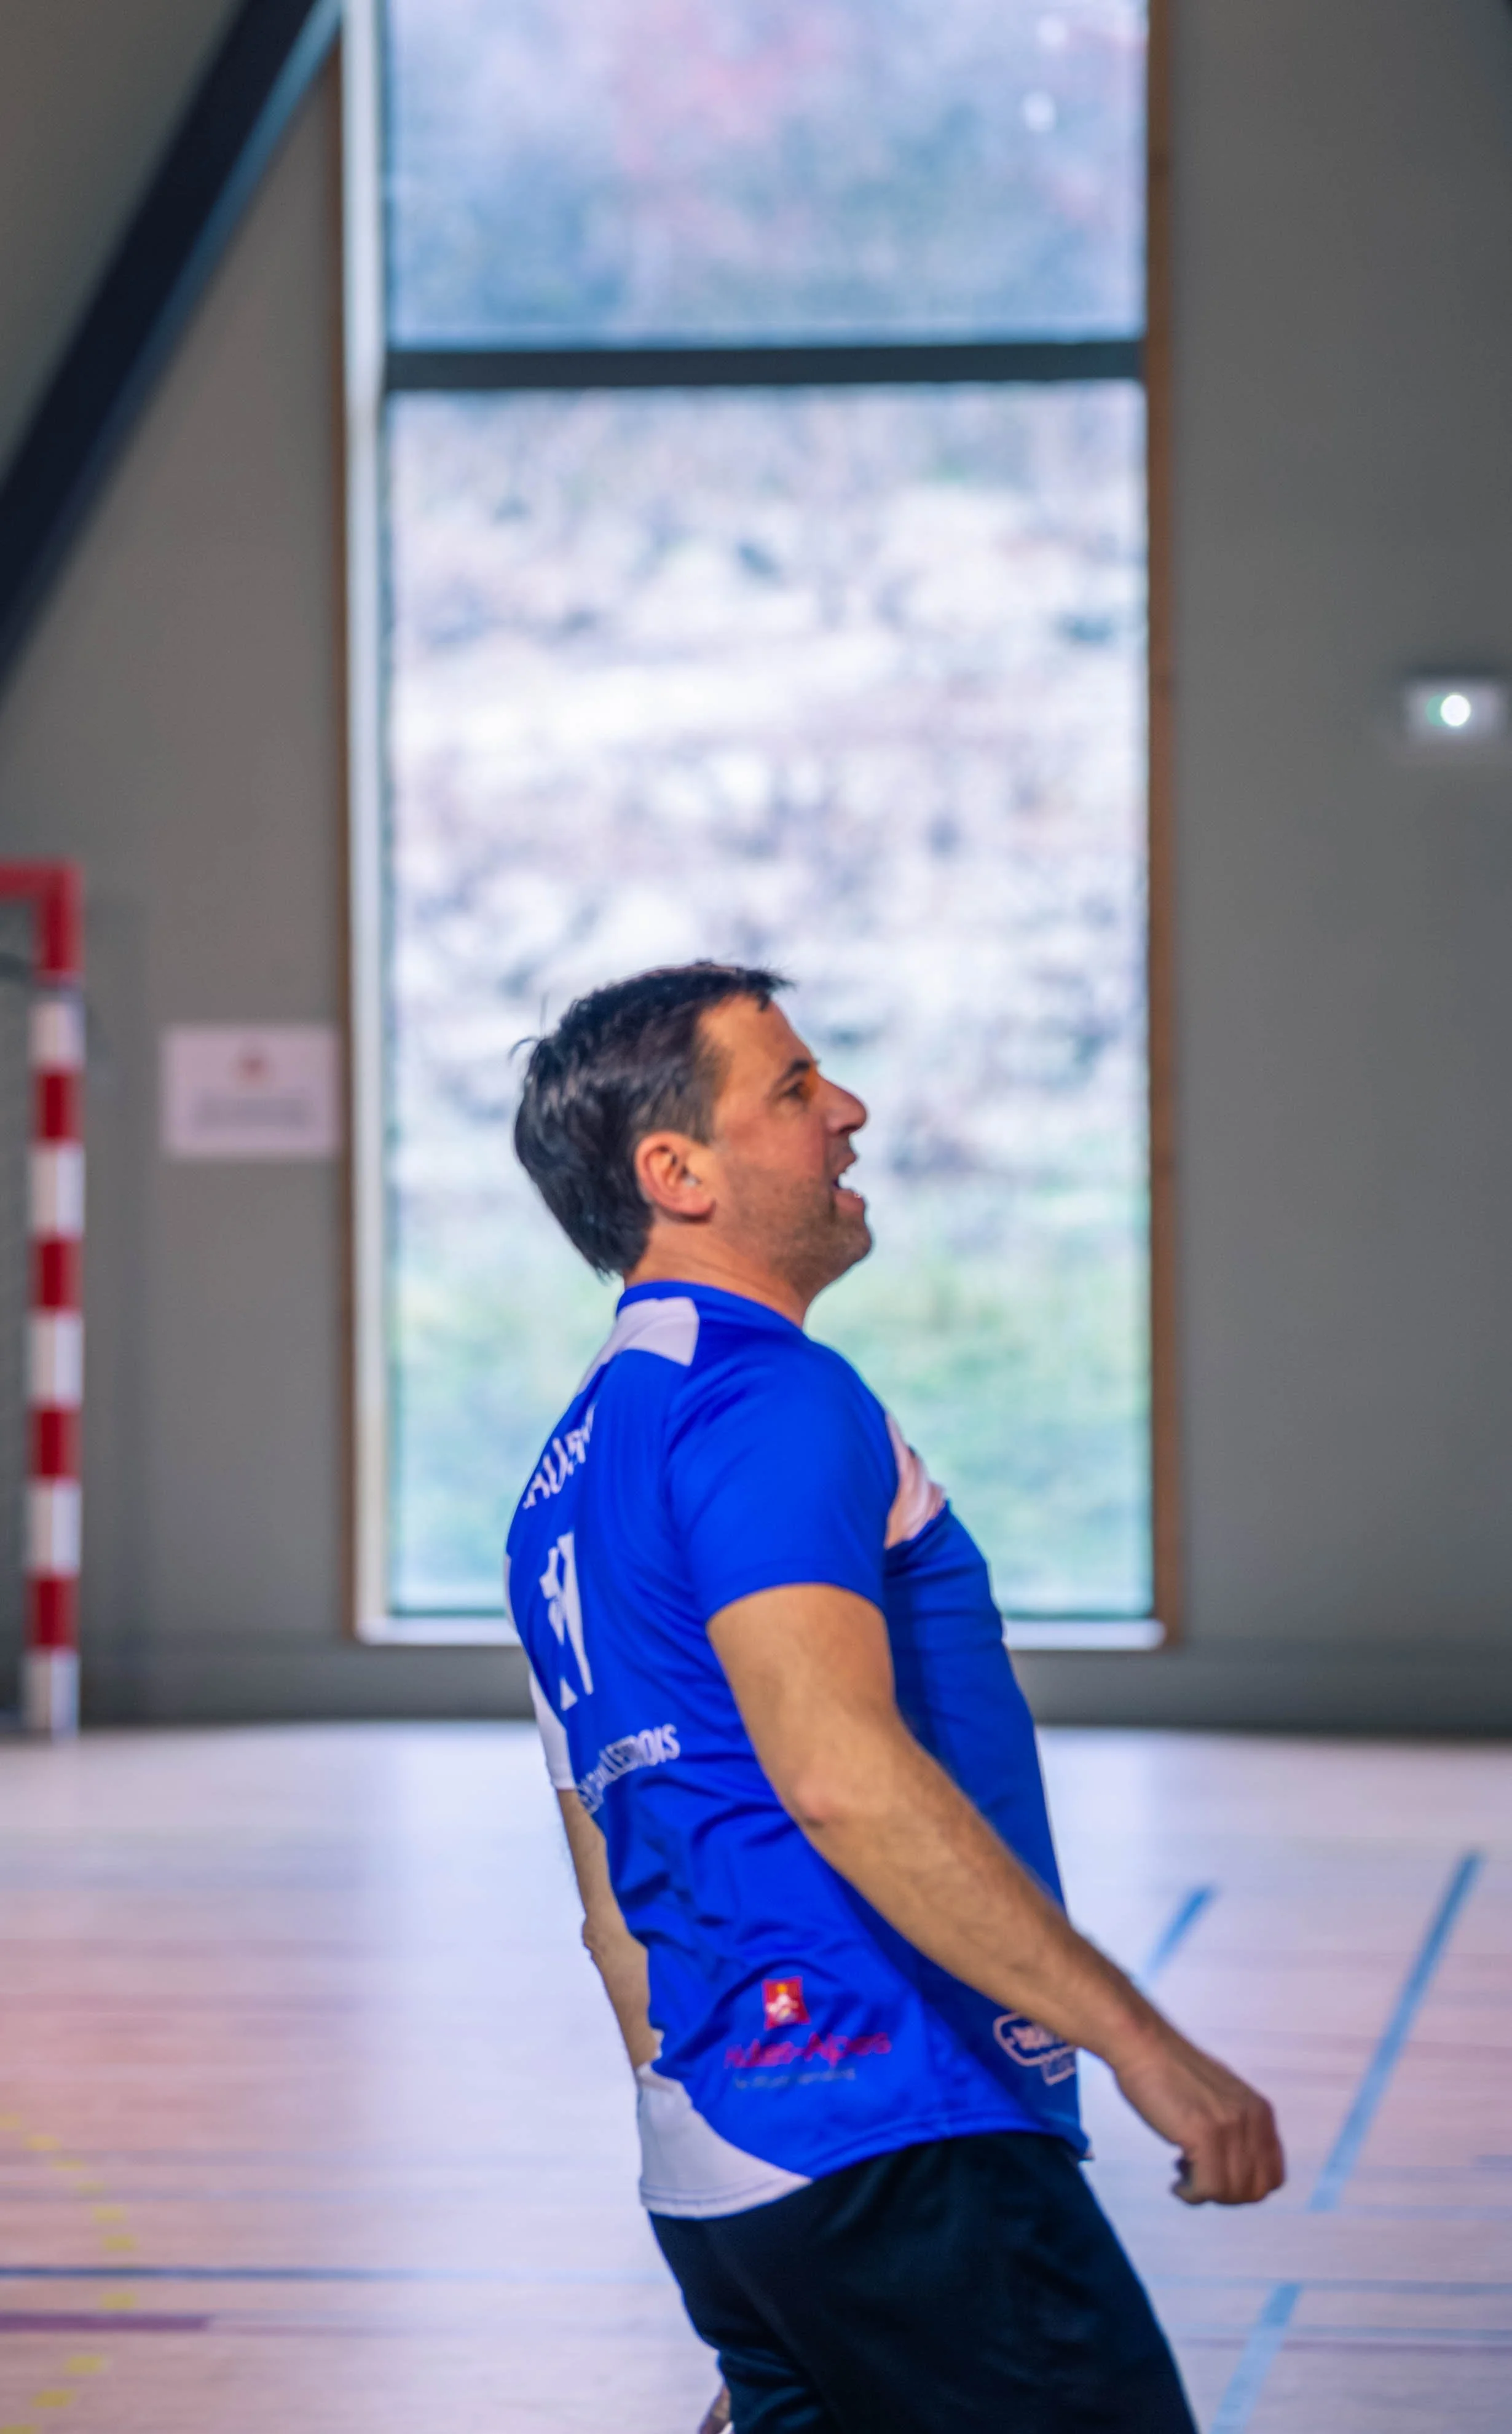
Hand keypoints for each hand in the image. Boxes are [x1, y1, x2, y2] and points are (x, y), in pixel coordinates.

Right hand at [1113, 2026, 1284, 2204]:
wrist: (1145, 2046)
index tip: (1219, 2179)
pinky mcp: (1204, 2134)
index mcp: (1261, 2112)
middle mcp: (1253, 2121)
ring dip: (1207, 2195)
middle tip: (1200, 2181)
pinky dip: (1192, 2195)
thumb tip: (1234, 2166)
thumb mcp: (1221, 2098)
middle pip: (1256, 2190)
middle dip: (1227, 2195)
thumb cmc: (1172, 2069)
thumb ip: (1236, 2127)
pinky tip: (1178, 2185)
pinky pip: (1207, 2188)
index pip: (1273, 2175)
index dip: (1246, 2187)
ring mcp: (1230, 2128)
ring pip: (1232, 2193)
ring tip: (1185, 2177)